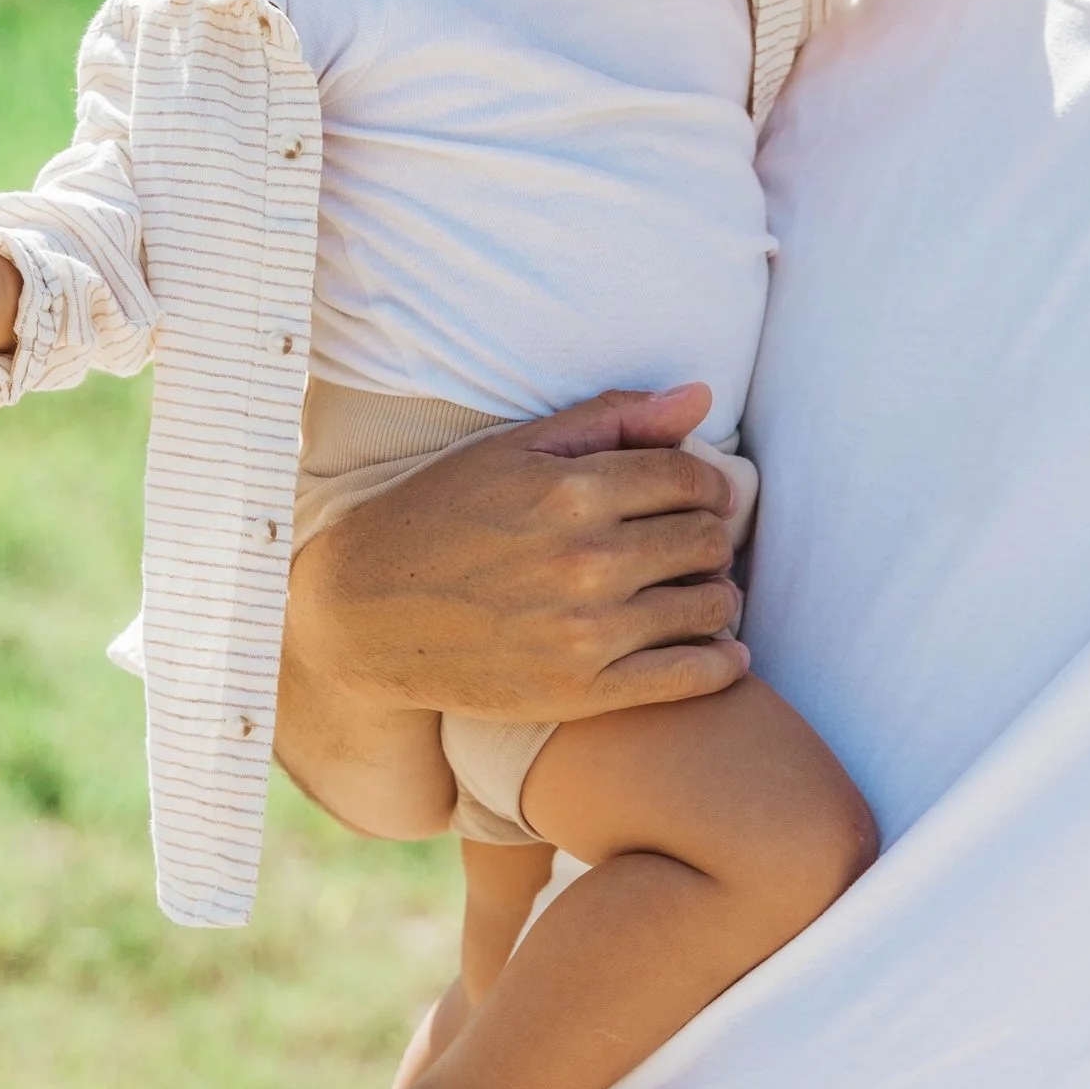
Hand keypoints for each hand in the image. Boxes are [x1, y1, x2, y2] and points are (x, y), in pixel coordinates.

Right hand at [275, 382, 748, 812]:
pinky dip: (721, 662)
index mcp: (569, 490)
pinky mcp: (580, 692)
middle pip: (705, 539)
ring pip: (707, 605)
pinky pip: (688, 677)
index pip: (689, 478)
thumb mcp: (514, 450)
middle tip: (695, 542)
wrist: (366, 612)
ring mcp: (585, 632)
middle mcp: (585, 560)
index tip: (703, 495)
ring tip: (699, 591)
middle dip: (710, 534)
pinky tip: (723, 652)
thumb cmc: (441, 514)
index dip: (708, 484)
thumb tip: (701, 396)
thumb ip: (611, 420)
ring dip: (716, 594)